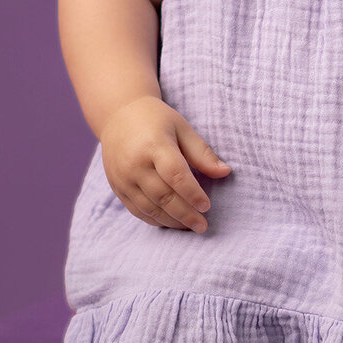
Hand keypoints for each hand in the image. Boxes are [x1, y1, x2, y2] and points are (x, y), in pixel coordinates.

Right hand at [100, 96, 231, 231]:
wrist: (117, 116)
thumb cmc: (156, 120)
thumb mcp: (182, 128)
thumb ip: (202, 153)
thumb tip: (225, 172)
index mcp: (154, 145)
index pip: (175, 174)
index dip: (192, 193)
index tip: (207, 206)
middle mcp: (135, 164)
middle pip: (162, 196)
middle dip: (185, 214)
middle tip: (203, 226)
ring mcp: (123, 178)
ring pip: (149, 208)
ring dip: (171, 221)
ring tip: (190, 226)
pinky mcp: (117, 188)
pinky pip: (137, 210)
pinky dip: (155, 220)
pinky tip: (171, 222)